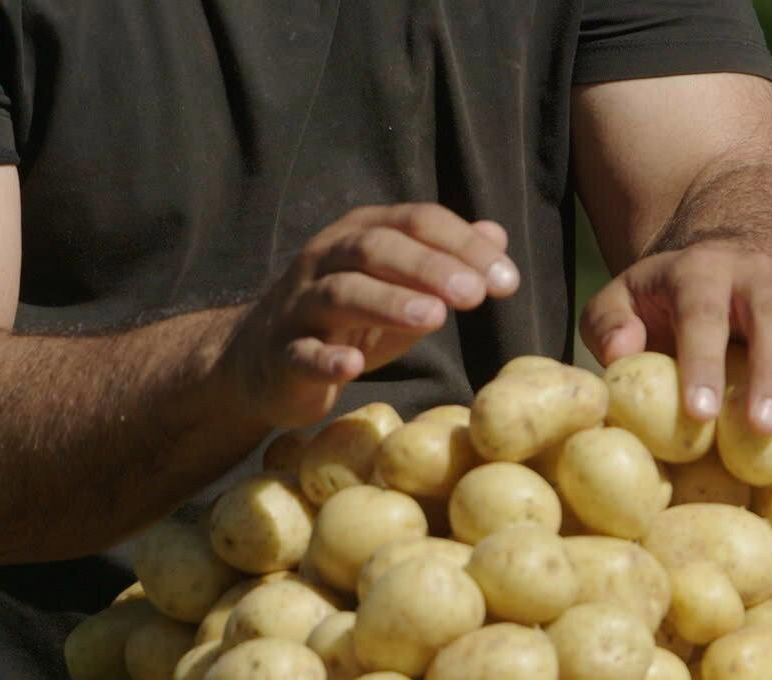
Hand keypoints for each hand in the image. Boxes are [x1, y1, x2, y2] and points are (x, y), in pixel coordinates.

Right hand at [230, 203, 519, 427]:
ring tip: (433, 319)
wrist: (264, 361)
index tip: (507, 279)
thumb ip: (446, 261)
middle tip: (475, 294)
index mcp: (361, 234)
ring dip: (387, 302)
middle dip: (430, 267)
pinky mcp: (281, 353)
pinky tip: (352, 366)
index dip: (463, 246)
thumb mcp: (401, 287)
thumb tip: (498, 235)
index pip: (416, 222)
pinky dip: (325, 359)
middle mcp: (326, 259)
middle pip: (376, 249)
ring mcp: (299, 305)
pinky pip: (301, 353)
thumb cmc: (348, 321)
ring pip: (340, 293)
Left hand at [580, 244, 771, 443]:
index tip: (701, 414)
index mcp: (703, 271)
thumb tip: (621, 352)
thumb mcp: (623, 297)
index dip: (704, 363)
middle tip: (764, 429)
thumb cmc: (662, 302)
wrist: (722, 265)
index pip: (704, 315)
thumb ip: (609, 321)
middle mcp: (759, 279)